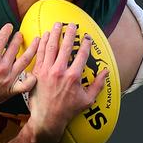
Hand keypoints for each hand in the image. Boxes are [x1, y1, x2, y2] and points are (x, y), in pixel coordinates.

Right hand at [0, 21, 39, 113]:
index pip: (3, 38)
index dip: (7, 30)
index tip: (9, 27)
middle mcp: (2, 67)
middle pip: (15, 47)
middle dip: (18, 38)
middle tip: (20, 35)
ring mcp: (8, 79)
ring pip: (25, 62)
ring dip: (32, 50)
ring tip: (37, 43)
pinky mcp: (11, 90)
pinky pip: (26, 84)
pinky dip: (32, 78)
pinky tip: (32, 72)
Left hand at [27, 22, 107, 142]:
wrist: (47, 118)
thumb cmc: (68, 110)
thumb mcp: (87, 99)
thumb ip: (98, 84)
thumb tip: (106, 71)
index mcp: (74, 77)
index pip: (82, 55)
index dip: (85, 44)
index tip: (87, 37)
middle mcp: (60, 71)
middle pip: (66, 47)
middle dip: (69, 33)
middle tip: (72, 24)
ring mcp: (47, 71)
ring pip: (51, 47)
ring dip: (54, 34)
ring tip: (57, 24)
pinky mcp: (37, 72)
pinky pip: (39, 54)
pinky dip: (42, 43)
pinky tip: (45, 35)